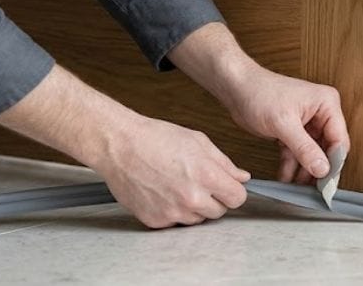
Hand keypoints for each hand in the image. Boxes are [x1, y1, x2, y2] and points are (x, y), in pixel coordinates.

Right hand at [0, 64, 251, 228]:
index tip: (227, 187)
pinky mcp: (155, 221)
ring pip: (197, 220)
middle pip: (219, 212)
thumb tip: (242, 177)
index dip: (233, 191)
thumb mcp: (198, 142)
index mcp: (206, 175)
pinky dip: (172, 211)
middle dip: (214, 199)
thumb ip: (224, 163)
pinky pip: (174, 223)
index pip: (238, 198)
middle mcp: (191, 198)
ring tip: (177, 185)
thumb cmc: (155, 139)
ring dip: (193, 207)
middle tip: (197, 183)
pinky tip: (163, 192)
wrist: (120, 146)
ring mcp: (172, 212)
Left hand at [168, 23, 351, 184]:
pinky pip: (297, 152)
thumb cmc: (260, 94)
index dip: (334, 163)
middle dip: (318, 168)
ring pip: (312, 153)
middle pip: (328, 148)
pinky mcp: (294, 130)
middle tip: (313, 190)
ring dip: (304, 170)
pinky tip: (285, 178)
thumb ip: (305, 148)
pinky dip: (291, 165)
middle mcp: (321, 112)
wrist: (236, 87)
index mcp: (327, 104)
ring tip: (297, 187)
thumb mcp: (284, 124)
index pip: (339, 140)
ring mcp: (308, 122)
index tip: (327, 184)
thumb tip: (323, 169)